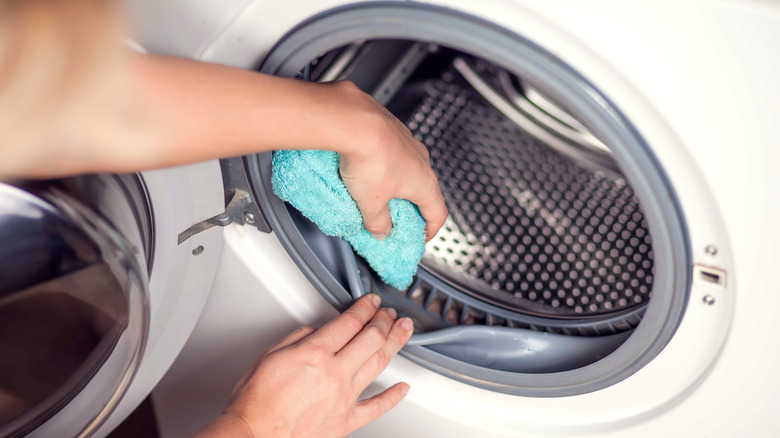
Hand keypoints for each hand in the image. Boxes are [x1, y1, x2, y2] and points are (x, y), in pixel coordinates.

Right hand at [197, 294, 413, 437]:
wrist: (254, 434)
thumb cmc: (257, 400)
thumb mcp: (271, 354)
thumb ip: (299, 337)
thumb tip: (316, 331)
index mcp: (315, 353)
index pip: (350, 322)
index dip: (365, 307)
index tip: (371, 302)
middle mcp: (335, 373)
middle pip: (371, 338)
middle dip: (384, 321)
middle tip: (390, 313)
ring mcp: (344, 397)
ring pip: (379, 364)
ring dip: (395, 343)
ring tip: (403, 331)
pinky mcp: (346, 420)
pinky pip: (377, 407)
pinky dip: (393, 396)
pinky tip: (403, 387)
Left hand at [332, 82, 447, 241]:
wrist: (356, 123)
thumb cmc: (371, 160)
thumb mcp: (371, 204)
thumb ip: (378, 223)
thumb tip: (381, 232)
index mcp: (425, 183)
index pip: (438, 213)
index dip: (431, 229)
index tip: (421, 237)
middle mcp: (421, 161)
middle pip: (422, 190)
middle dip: (409, 206)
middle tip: (394, 217)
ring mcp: (407, 142)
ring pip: (406, 169)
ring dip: (395, 183)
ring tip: (373, 192)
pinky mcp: (391, 129)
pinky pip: (391, 152)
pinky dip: (383, 163)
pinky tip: (364, 168)